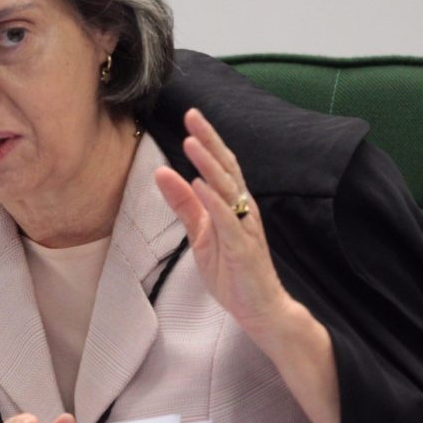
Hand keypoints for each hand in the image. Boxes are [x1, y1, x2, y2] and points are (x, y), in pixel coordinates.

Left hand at [153, 108, 297, 343]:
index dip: (207, 139)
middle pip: (227, 168)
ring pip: (228, 190)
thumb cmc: (233, 271)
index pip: (220, 165)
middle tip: (192, 115)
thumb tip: (162, 173)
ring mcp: (245, 228)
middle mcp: (243, 209)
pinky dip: (215, 203)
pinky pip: (229, 222)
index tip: (191, 114)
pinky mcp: (244, 249)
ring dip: (209, 166)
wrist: (260, 308)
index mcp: (233, 204)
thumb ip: (184, 205)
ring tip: (192, 143)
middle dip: (209, 140)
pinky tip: (202, 187)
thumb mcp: (201, 235)